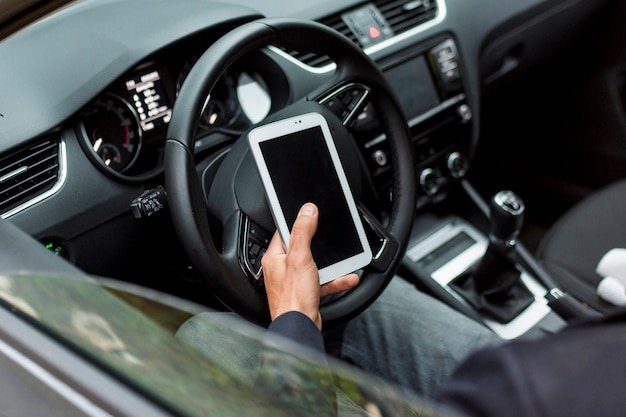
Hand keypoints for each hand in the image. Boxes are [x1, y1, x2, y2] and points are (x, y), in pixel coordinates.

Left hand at [262, 203, 359, 329]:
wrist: (300, 327)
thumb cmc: (293, 297)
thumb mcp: (300, 257)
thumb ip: (303, 232)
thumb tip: (307, 211)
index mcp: (275, 257)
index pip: (284, 232)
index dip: (297, 222)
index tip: (310, 215)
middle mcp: (282, 269)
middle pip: (301, 248)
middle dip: (317, 243)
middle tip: (328, 236)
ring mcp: (294, 282)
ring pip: (314, 265)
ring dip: (331, 263)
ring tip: (343, 258)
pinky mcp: (306, 293)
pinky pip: (322, 281)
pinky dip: (335, 279)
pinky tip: (347, 277)